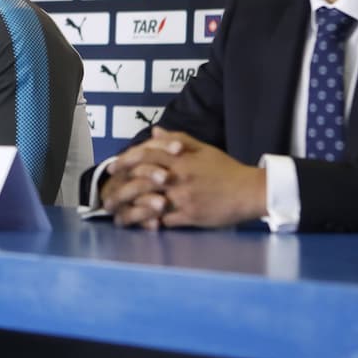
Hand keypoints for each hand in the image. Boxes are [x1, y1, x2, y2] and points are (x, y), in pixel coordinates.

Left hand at [100, 127, 267, 228]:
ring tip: (118, 216)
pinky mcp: (191, 216)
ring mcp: (184, 197)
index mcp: (181, 158)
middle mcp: (179, 176)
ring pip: (149, 203)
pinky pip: (164, 221)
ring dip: (130, 210)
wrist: (250, 191)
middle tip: (107, 198)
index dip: (125, 161)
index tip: (112, 168)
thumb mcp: (203, 149)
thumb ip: (177, 139)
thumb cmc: (226, 170)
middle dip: (120, 190)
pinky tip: (140, 226)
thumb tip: (154, 132)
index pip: (145, 155)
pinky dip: (151, 223)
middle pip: (141, 180)